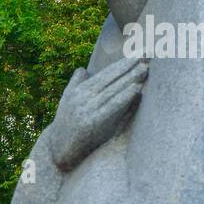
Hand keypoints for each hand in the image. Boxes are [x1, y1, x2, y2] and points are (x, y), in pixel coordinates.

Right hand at [47, 56, 147, 171]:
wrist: (58, 148)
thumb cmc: (66, 124)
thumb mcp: (66, 101)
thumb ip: (75, 84)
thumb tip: (82, 70)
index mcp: (79, 90)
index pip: (105, 74)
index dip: (122, 64)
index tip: (137, 56)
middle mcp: (82, 97)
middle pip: (110, 78)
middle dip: (129, 66)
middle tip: (146, 56)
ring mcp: (86, 109)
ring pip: (113, 90)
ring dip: (130, 78)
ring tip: (145, 69)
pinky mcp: (92, 122)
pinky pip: (112, 106)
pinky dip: (124, 96)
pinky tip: (136, 88)